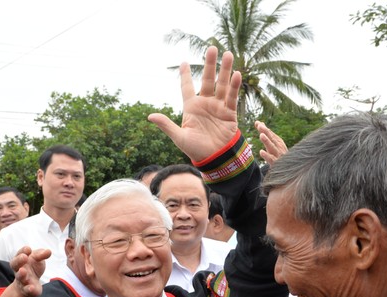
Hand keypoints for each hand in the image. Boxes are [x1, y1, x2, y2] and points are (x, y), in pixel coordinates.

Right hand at [9, 246, 50, 296]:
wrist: (30, 285)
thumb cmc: (33, 268)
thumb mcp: (38, 260)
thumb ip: (42, 255)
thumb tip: (49, 251)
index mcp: (21, 260)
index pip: (20, 254)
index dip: (23, 251)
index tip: (29, 249)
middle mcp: (19, 270)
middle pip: (15, 265)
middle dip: (19, 260)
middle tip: (24, 257)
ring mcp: (22, 280)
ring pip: (20, 277)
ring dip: (21, 274)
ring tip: (23, 271)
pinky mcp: (27, 290)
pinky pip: (26, 290)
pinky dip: (29, 289)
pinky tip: (32, 288)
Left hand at [148, 47, 240, 161]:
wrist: (215, 159)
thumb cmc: (196, 150)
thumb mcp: (179, 137)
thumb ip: (166, 125)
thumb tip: (150, 116)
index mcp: (191, 107)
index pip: (187, 87)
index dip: (185, 75)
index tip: (183, 62)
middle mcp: (205, 104)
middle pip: (208, 80)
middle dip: (210, 64)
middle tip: (212, 48)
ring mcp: (218, 107)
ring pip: (222, 85)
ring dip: (225, 70)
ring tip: (228, 54)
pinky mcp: (229, 113)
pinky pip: (232, 97)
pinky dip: (234, 86)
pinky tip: (236, 75)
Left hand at [255, 120, 287, 164]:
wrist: (288, 168)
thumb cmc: (278, 154)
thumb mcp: (273, 143)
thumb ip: (266, 134)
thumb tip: (259, 123)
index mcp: (278, 142)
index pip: (270, 133)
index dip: (264, 128)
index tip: (257, 123)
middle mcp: (279, 147)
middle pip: (272, 138)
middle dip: (266, 132)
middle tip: (260, 126)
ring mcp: (278, 155)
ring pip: (272, 147)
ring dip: (267, 141)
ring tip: (261, 135)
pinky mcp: (277, 163)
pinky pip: (271, 159)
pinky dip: (267, 156)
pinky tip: (261, 152)